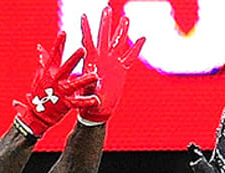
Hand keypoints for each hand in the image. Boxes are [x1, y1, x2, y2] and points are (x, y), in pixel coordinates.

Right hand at [13, 31, 98, 137]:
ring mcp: (61, 92)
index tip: (64, 33)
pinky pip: (78, 102)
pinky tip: (96, 99)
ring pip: (75, 84)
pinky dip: (87, 101)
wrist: (36, 115)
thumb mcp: (40, 76)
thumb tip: (40, 48)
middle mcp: (55, 81)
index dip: (59, 44)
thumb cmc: (39, 93)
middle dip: (74, 59)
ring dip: (85, 80)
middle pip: (66, 68)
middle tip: (82, 49)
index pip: (54, 55)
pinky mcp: (66, 104)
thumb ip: (43, 62)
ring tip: (95, 76)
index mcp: (49, 72)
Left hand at [77, 7, 144, 124]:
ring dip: (121, 31)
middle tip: (107, 9)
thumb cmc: (87, 103)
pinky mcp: (121, 70)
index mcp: (92, 62)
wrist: (96, 111)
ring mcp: (112, 63)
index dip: (86, 29)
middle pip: (105, 37)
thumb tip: (93, 77)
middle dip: (106, 23)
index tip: (83, 16)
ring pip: (118, 43)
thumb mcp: (86, 92)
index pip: (88, 41)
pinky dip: (136, 48)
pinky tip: (141, 38)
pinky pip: (130, 57)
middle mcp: (102, 59)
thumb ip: (90, 84)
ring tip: (125, 19)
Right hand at [188, 104, 224, 172]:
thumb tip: (193, 150)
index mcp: (221, 155)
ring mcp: (223, 160)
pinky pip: (220, 147)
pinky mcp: (220, 165)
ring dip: (224, 128)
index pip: (223, 134)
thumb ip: (199, 164)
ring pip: (224, 139)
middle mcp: (224, 155)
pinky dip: (221, 139)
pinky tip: (219, 139)